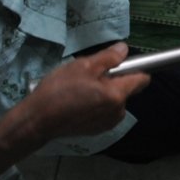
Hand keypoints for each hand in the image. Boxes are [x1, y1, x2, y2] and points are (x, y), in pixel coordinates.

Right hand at [0, 43, 148, 178]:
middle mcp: (118, 111)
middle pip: (126, 89)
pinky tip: (79, 103)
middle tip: (90, 76)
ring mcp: (108, 123)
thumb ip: (108, 58)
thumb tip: (124, 50)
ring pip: (115, 101)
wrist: (37, 121)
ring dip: (105, 94)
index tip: (121, 64)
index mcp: (117, 95)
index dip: (135, 68)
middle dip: (114, 81)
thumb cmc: (59, 90)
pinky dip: (97, 106)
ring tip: (81, 90)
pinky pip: (105, 112)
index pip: (142, 79)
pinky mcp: (97, 130)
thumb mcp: (83, 66)